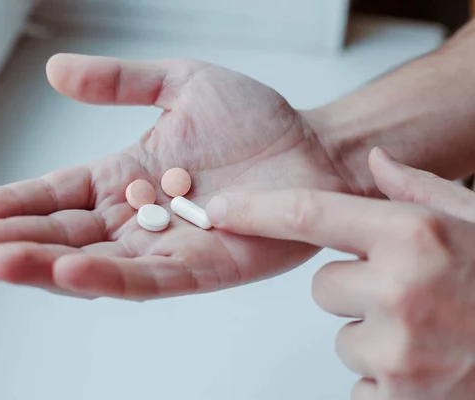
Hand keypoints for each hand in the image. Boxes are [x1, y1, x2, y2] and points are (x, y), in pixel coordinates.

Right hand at [0, 54, 349, 298]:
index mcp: (126, 176)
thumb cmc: (256, 118)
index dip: (16, 204)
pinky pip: (149, 279)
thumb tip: (56, 71)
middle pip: (68, 235)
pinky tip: (70, 273)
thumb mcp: (180, 84)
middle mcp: (139, 217)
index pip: (59, 195)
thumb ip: (120, 82)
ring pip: (98, 263)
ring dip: (48, 265)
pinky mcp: (204, 269)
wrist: (315, 147)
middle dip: (17, 242)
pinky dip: (109, 279)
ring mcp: (169, 247)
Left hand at [206, 147, 474, 398]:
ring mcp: (401, 350)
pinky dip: (385, 376)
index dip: (256, 210)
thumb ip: (418, 189)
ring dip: (373, 335)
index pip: (309, 214)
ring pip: (341, 336)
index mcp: (415, 236)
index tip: (220, 210)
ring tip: (427, 330)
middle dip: (355, 290)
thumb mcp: (474, 221)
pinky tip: (429, 363)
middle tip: (409, 294)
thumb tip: (373, 161)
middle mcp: (402, 289)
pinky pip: (360, 380)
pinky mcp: (401, 398)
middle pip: (323, 286)